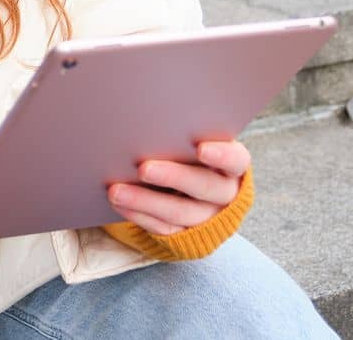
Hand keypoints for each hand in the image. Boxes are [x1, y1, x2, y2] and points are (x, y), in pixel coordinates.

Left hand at [106, 140, 250, 234]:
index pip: (235, 160)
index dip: (221, 155)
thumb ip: (181, 131)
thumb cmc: (187, 146)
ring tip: (116, 191)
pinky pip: (163, 228)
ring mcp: (207, 216)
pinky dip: (139, 215)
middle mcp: (224, 192)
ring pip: (180, 212)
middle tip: (143, 168)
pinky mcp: (186, 233)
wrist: (189, 182)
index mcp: (232, 164)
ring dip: (145, 201)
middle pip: (204, 187)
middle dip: (173, 177)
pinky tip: (119, 203)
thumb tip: (149, 119)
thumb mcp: (192, 137)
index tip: (201, 148)